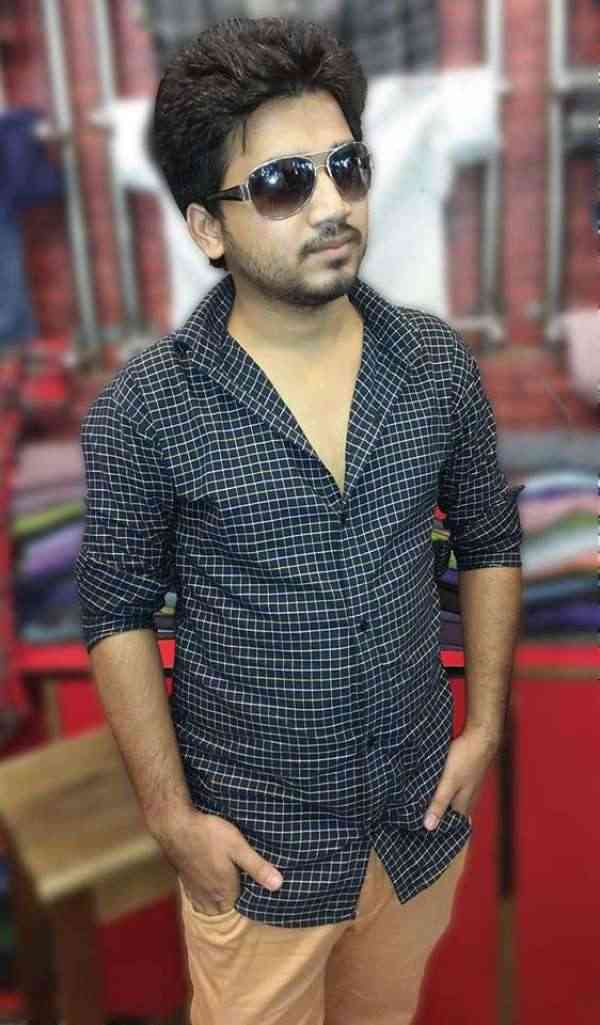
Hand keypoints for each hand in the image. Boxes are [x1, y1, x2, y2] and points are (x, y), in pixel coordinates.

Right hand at [153, 807, 283, 914]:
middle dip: (231, 904)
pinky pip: (195, 898)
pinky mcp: (184, 880)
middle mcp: (208, 895)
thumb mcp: (238, 847)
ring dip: (215, 903)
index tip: (253, 888)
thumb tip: (279, 885)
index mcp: (224, 890)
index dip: (247, 898)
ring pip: (207, 906)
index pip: (239, 906)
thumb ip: (258, 867)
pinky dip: (202, 897)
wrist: (175, 825)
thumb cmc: (209, 834)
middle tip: (241, 890)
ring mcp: (194, 889)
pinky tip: (206, 884)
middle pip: (222, 909)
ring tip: (225, 891)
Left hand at [423, 725, 500, 829]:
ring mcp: (466, 789)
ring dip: (438, 806)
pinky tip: (432, 790)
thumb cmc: (465, 758)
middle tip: (415, 827)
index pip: (448, 827)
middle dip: (436, 821)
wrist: (481, 737)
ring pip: (450, 803)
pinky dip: (441, 794)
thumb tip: (428, 827)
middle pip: (449, 816)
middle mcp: (466, 800)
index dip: (435, 832)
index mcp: (462, 806)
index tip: (419, 839)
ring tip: (419, 810)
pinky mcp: (463, 777)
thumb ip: (439, 803)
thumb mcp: (449, 782)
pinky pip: (450, 791)